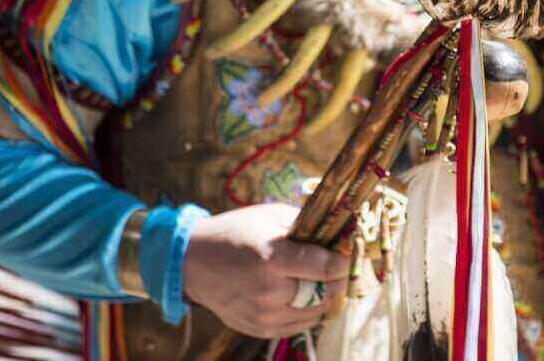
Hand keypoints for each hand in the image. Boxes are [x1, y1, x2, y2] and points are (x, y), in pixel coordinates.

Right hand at [183, 203, 348, 338]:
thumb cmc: (234, 233)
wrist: (192, 263)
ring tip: (328, 282)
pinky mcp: (259, 328)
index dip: (345, 261)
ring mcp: (263, 314)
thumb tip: (336, 231)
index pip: (326, 268)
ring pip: (317, 313)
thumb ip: (304, 225)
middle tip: (343, 268)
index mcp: (272, 258)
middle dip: (340, 280)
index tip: (350, 254)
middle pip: (326, 293)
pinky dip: (311, 312)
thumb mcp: (269, 216)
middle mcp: (269, 291)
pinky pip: (299, 326)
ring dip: (328, 297)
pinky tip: (309, 296)